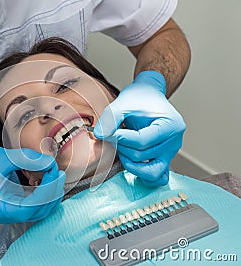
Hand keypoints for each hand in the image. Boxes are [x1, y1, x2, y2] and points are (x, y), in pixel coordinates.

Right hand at [0, 145, 65, 223]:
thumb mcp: (4, 157)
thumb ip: (28, 159)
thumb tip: (49, 163)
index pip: (29, 207)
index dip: (46, 191)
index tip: (54, 174)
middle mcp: (2, 214)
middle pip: (35, 212)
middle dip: (51, 193)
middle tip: (58, 173)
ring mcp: (8, 212)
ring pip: (37, 212)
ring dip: (50, 196)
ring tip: (55, 176)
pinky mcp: (13, 207)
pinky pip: (34, 207)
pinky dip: (44, 196)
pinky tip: (48, 181)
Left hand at [93, 71, 185, 185]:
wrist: (148, 96)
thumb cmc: (138, 98)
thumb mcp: (122, 103)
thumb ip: (110, 118)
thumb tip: (99, 135)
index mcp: (170, 125)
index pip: (142, 141)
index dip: (121, 140)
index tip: (108, 133)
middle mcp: (174, 142)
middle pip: (143, 156)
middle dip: (122, 148)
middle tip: (113, 137)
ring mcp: (171, 153)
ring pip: (150, 171)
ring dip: (129, 163)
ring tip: (121, 148)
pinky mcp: (165, 160)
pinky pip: (157, 177)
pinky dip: (143, 175)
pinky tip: (130, 163)